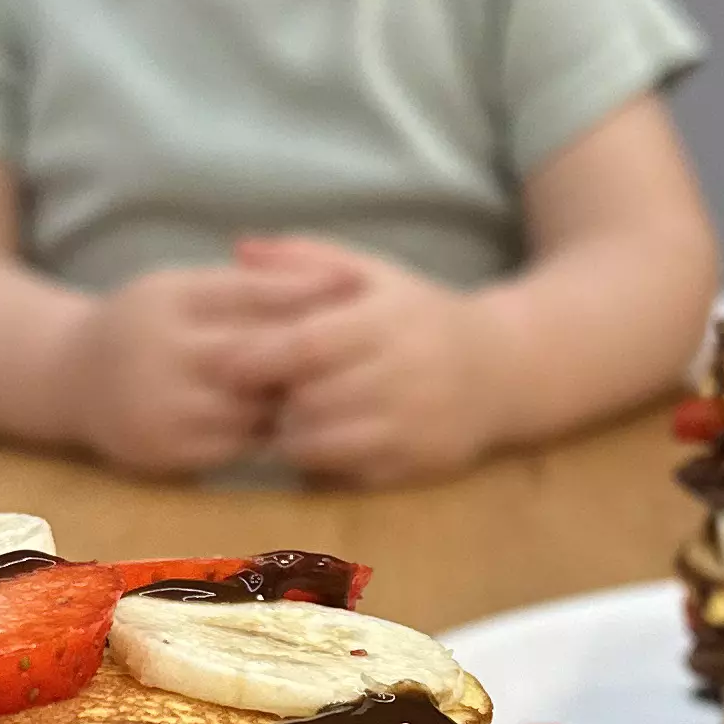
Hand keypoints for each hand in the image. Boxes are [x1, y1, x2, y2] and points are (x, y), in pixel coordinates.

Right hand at [69, 254, 355, 474]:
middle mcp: (161, 353)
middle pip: (259, 357)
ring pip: (254, 409)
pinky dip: (263, 433)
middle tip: (355, 350)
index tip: (355, 288)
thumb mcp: (181, 286)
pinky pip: (235, 447)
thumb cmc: (147, 323)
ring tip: (327, 391)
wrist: (70, 378)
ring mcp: (160, 409)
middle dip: (306, 357)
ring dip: (291, 402)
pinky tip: (281, 422)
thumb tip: (336, 278)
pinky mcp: (164, 454)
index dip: (307, 292)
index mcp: (170, 299)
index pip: (251, 292)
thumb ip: (246, 283)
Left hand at [235, 238, 499, 483]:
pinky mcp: (417, 466)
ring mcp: (412, 427)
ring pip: (324, 445)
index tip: (222, 363)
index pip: (308, 345)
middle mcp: (404, 376)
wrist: (501, 369)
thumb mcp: (373, 273)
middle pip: (310, 401)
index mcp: (387, 322)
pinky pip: (348, 475)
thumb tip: (238, 248)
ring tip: (289, 415)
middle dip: (272, 401)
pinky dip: (323, 462)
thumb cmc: (419, 316)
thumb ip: (305, 258)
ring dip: (291, 435)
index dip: (258, 357)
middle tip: (256, 394)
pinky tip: (323, 440)